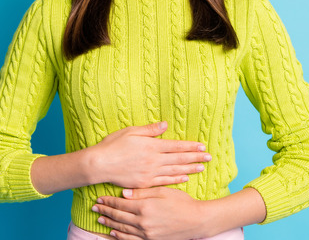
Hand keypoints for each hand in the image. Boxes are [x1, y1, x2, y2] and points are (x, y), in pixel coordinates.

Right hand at [88, 121, 210, 188]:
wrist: (99, 165)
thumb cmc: (113, 145)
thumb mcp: (131, 131)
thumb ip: (149, 130)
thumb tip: (165, 125)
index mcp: (151, 146)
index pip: (176, 146)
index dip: (190, 146)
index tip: (202, 146)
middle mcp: (154, 160)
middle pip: (179, 159)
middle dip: (196, 157)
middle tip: (209, 157)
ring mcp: (150, 173)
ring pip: (175, 171)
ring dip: (190, 168)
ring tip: (202, 167)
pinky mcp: (145, 183)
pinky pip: (164, 182)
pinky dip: (176, 180)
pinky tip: (185, 178)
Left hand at [92, 187, 207, 239]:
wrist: (197, 221)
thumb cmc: (182, 203)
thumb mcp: (163, 192)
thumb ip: (142, 192)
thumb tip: (124, 192)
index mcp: (145, 207)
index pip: (121, 203)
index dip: (108, 201)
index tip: (99, 198)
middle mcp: (143, 222)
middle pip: (118, 216)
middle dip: (105, 211)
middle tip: (95, 208)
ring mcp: (146, 233)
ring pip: (122, 228)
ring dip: (110, 223)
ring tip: (100, 219)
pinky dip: (120, 236)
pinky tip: (114, 233)